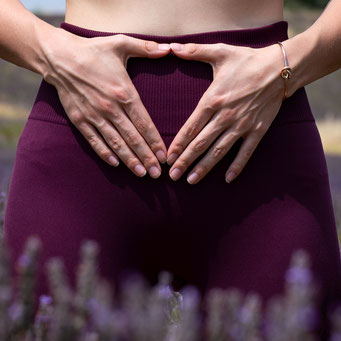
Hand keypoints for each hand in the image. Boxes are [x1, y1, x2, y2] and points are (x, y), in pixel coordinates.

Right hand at [42, 30, 171, 177]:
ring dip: (129, 160)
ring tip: (142, 174)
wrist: (59, 57)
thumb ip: (146, 48)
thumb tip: (169, 49)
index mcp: (125, 93)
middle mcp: (111, 109)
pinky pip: (94, 141)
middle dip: (146, 158)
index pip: (145, 124)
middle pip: (133, 139)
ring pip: (116, 143)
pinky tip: (115, 164)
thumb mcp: (121, 43)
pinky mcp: (80, 120)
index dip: (155, 142)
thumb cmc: (93, 50)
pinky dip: (105, 153)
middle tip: (157, 174)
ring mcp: (94, 116)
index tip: (164, 157)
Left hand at [166, 41, 285, 183]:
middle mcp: (225, 116)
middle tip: (173, 176)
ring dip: (204, 167)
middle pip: (201, 144)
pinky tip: (227, 179)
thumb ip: (194, 51)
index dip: (177, 145)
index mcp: (212, 100)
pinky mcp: (258, 130)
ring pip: (219, 151)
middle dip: (185, 161)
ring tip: (191, 181)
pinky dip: (237, 166)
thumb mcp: (220, 51)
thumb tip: (171, 47)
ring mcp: (242, 125)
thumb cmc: (247, 60)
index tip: (167, 159)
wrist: (281, 67)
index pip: (190, 128)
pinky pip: (246, 152)